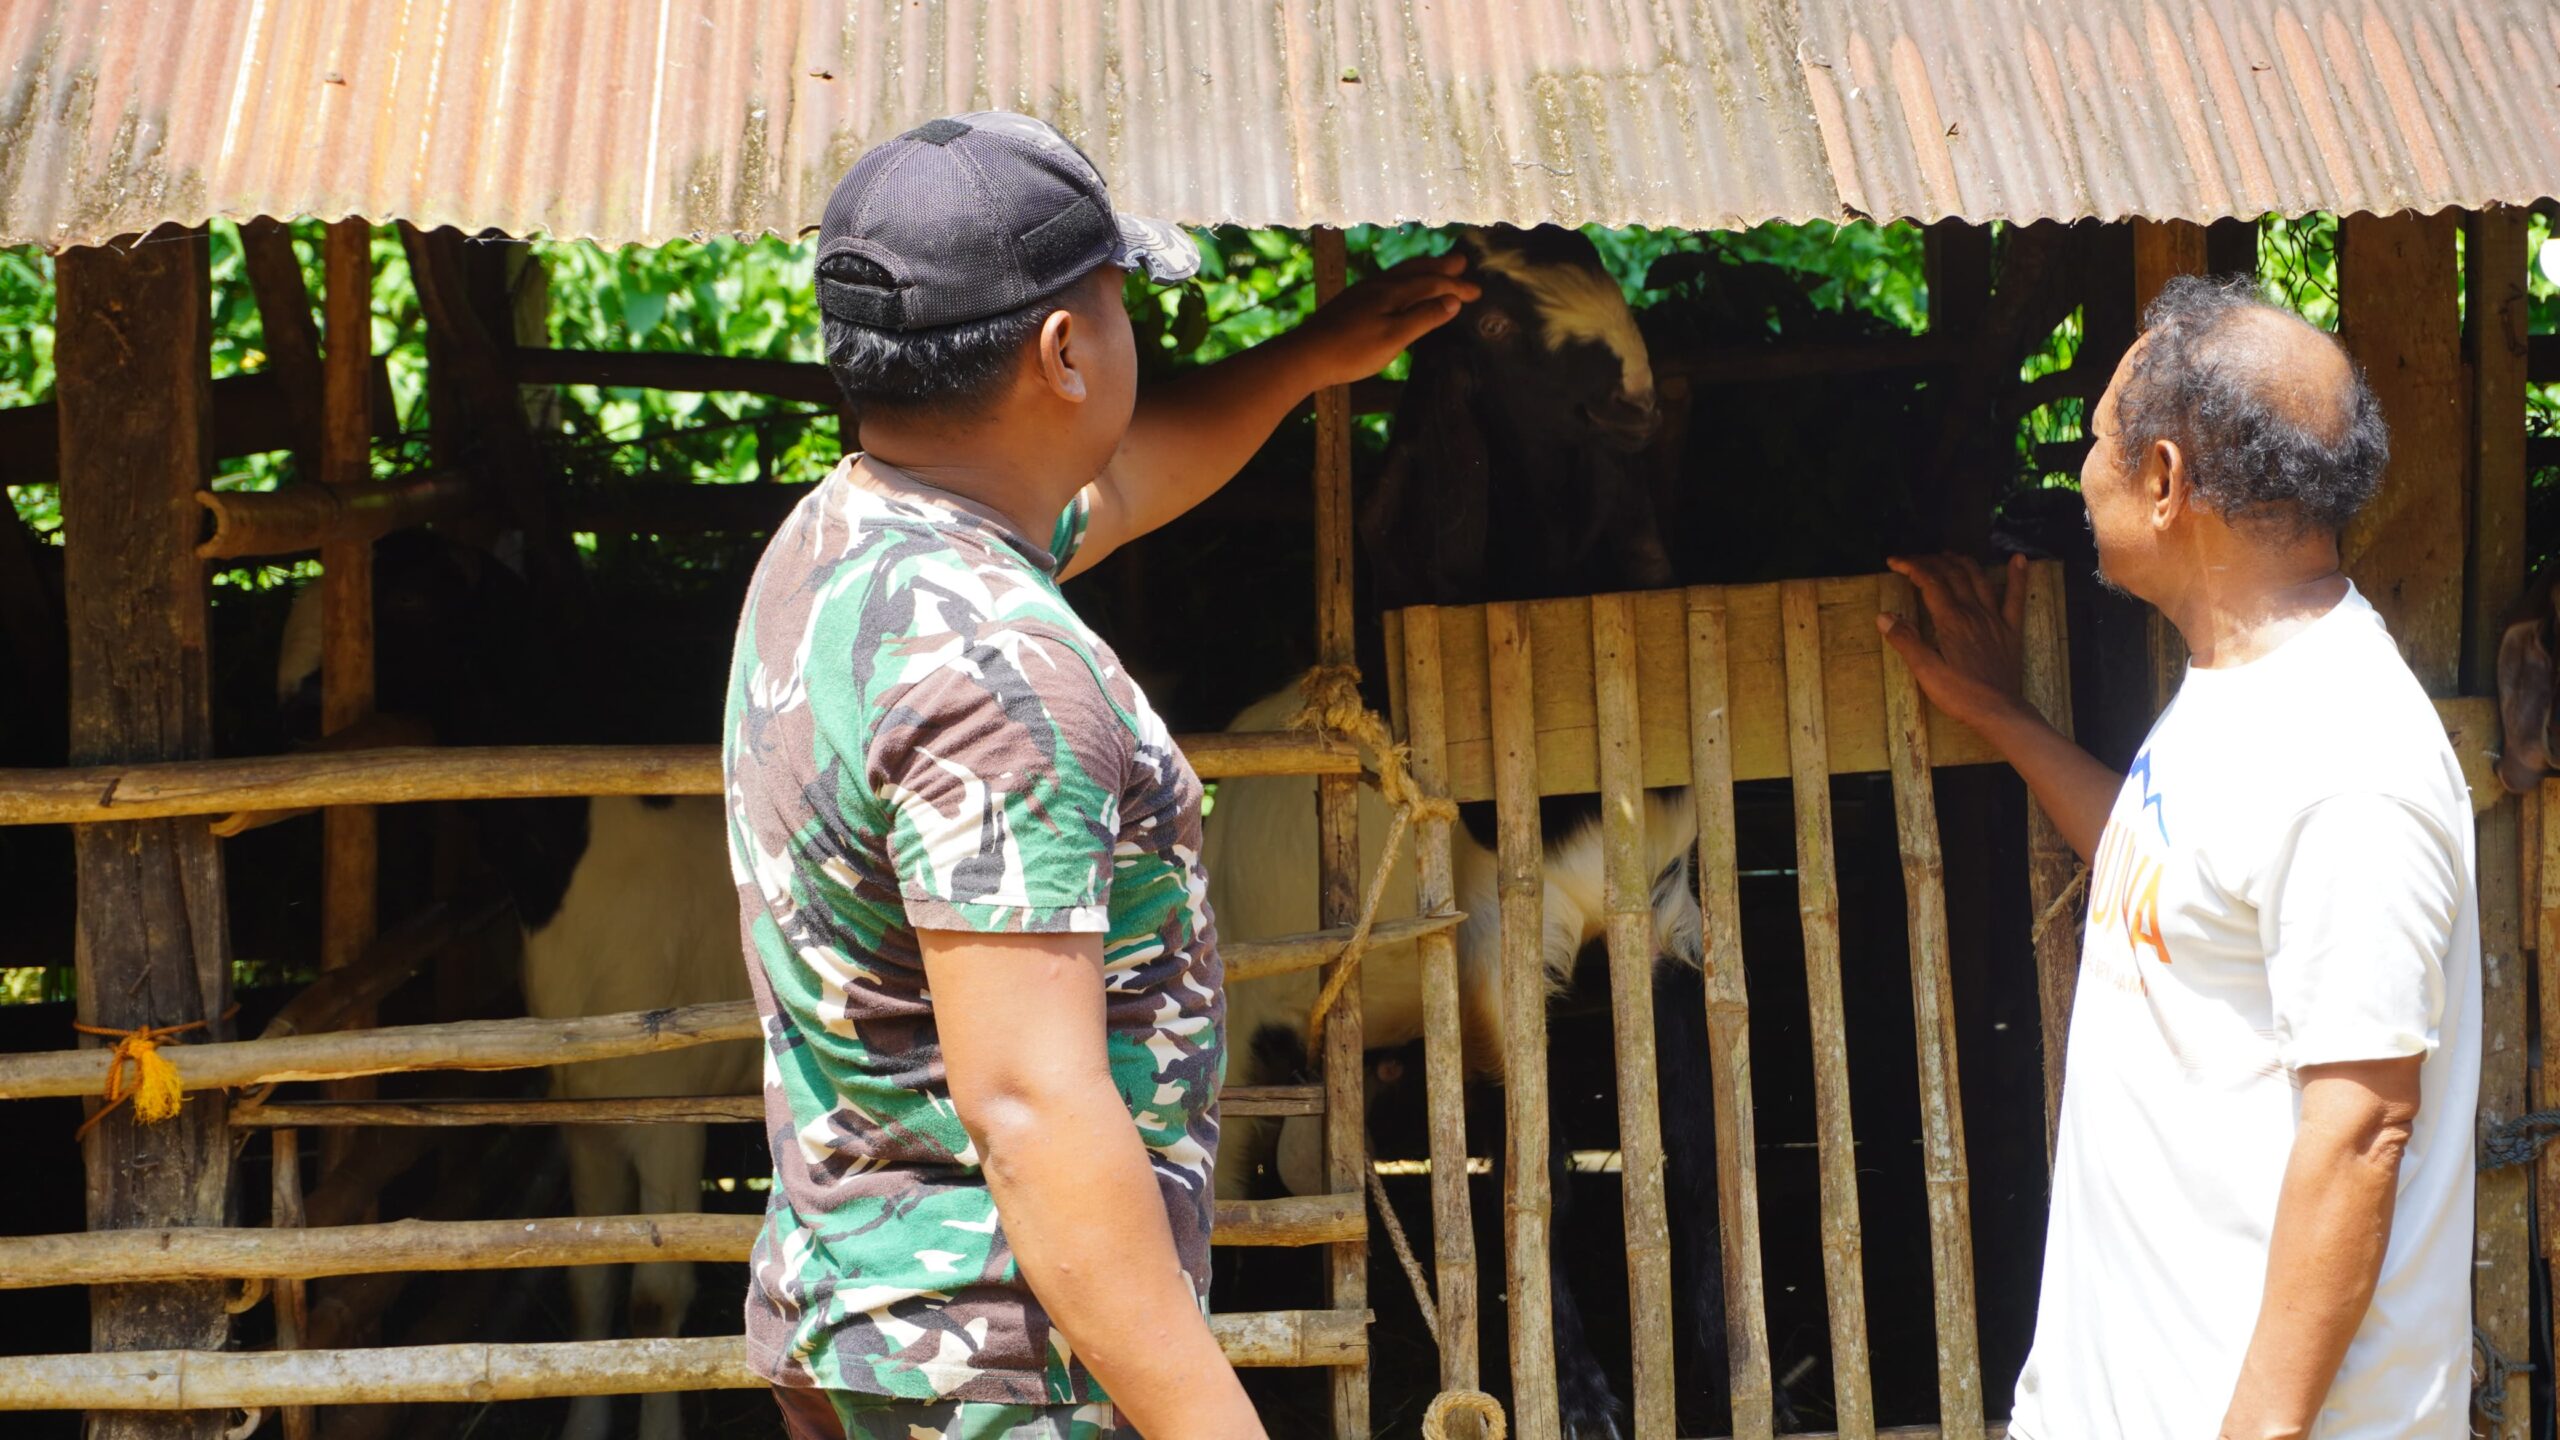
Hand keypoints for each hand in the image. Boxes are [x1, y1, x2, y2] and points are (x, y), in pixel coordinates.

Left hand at [1287, 253, 1480, 388]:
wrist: (1305, 355)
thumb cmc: (1351, 351)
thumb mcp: (1394, 339)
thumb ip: (1423, 318)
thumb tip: (1452, 300)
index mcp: (1392, 293)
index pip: (1432, 284)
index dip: (1456, 287)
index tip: (1477, 292)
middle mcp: (1379, 285)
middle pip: (1415, 270)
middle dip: (1440, 267)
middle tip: (1461, 261)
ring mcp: (1363, 291)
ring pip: (1399, 273)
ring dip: (1421, 268)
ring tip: (1434, 265)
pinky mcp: (1351, 301)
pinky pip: (1386, 280)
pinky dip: (1403, 278)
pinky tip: (1397, 286)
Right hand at [1878, 552, 2031, 728]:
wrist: (1998, 711)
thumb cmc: (1960, 694)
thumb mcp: (1926, 671)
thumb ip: (1906, 640)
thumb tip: (1884, 615)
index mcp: (1951, 620)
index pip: (1928, 582)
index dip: (1910, 567)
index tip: (1893, 562)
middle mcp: (1973, 612)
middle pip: (1952, 574)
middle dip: (1930, 561)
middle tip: (1913, 560)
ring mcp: (1995, 618)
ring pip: (1978, 579)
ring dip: (1962, 562)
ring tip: (1948, 555)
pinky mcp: (2011, 629)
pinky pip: (2016, 597)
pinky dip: (2018, 576)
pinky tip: (2019, 559)